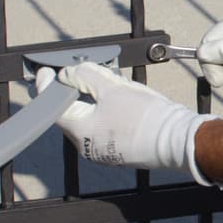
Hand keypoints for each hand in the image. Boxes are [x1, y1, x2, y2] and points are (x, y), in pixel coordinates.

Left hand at [51, 62, 215, 184]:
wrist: (177, 141)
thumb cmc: (145, 117)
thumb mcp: (111, 87)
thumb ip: (84, 76)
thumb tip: (68, 74)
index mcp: (80, 132)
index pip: (54, 106)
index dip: (47, 86)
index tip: (44, 71)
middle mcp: (88, 146)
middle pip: (72, 113)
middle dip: (72, 91)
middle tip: (70, 73)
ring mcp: (104, 151)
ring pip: (89, 119)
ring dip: (90, 99)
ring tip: (101, 80)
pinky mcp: (119, 151)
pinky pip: (104, 126)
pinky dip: (104, 110)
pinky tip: (116, 97)